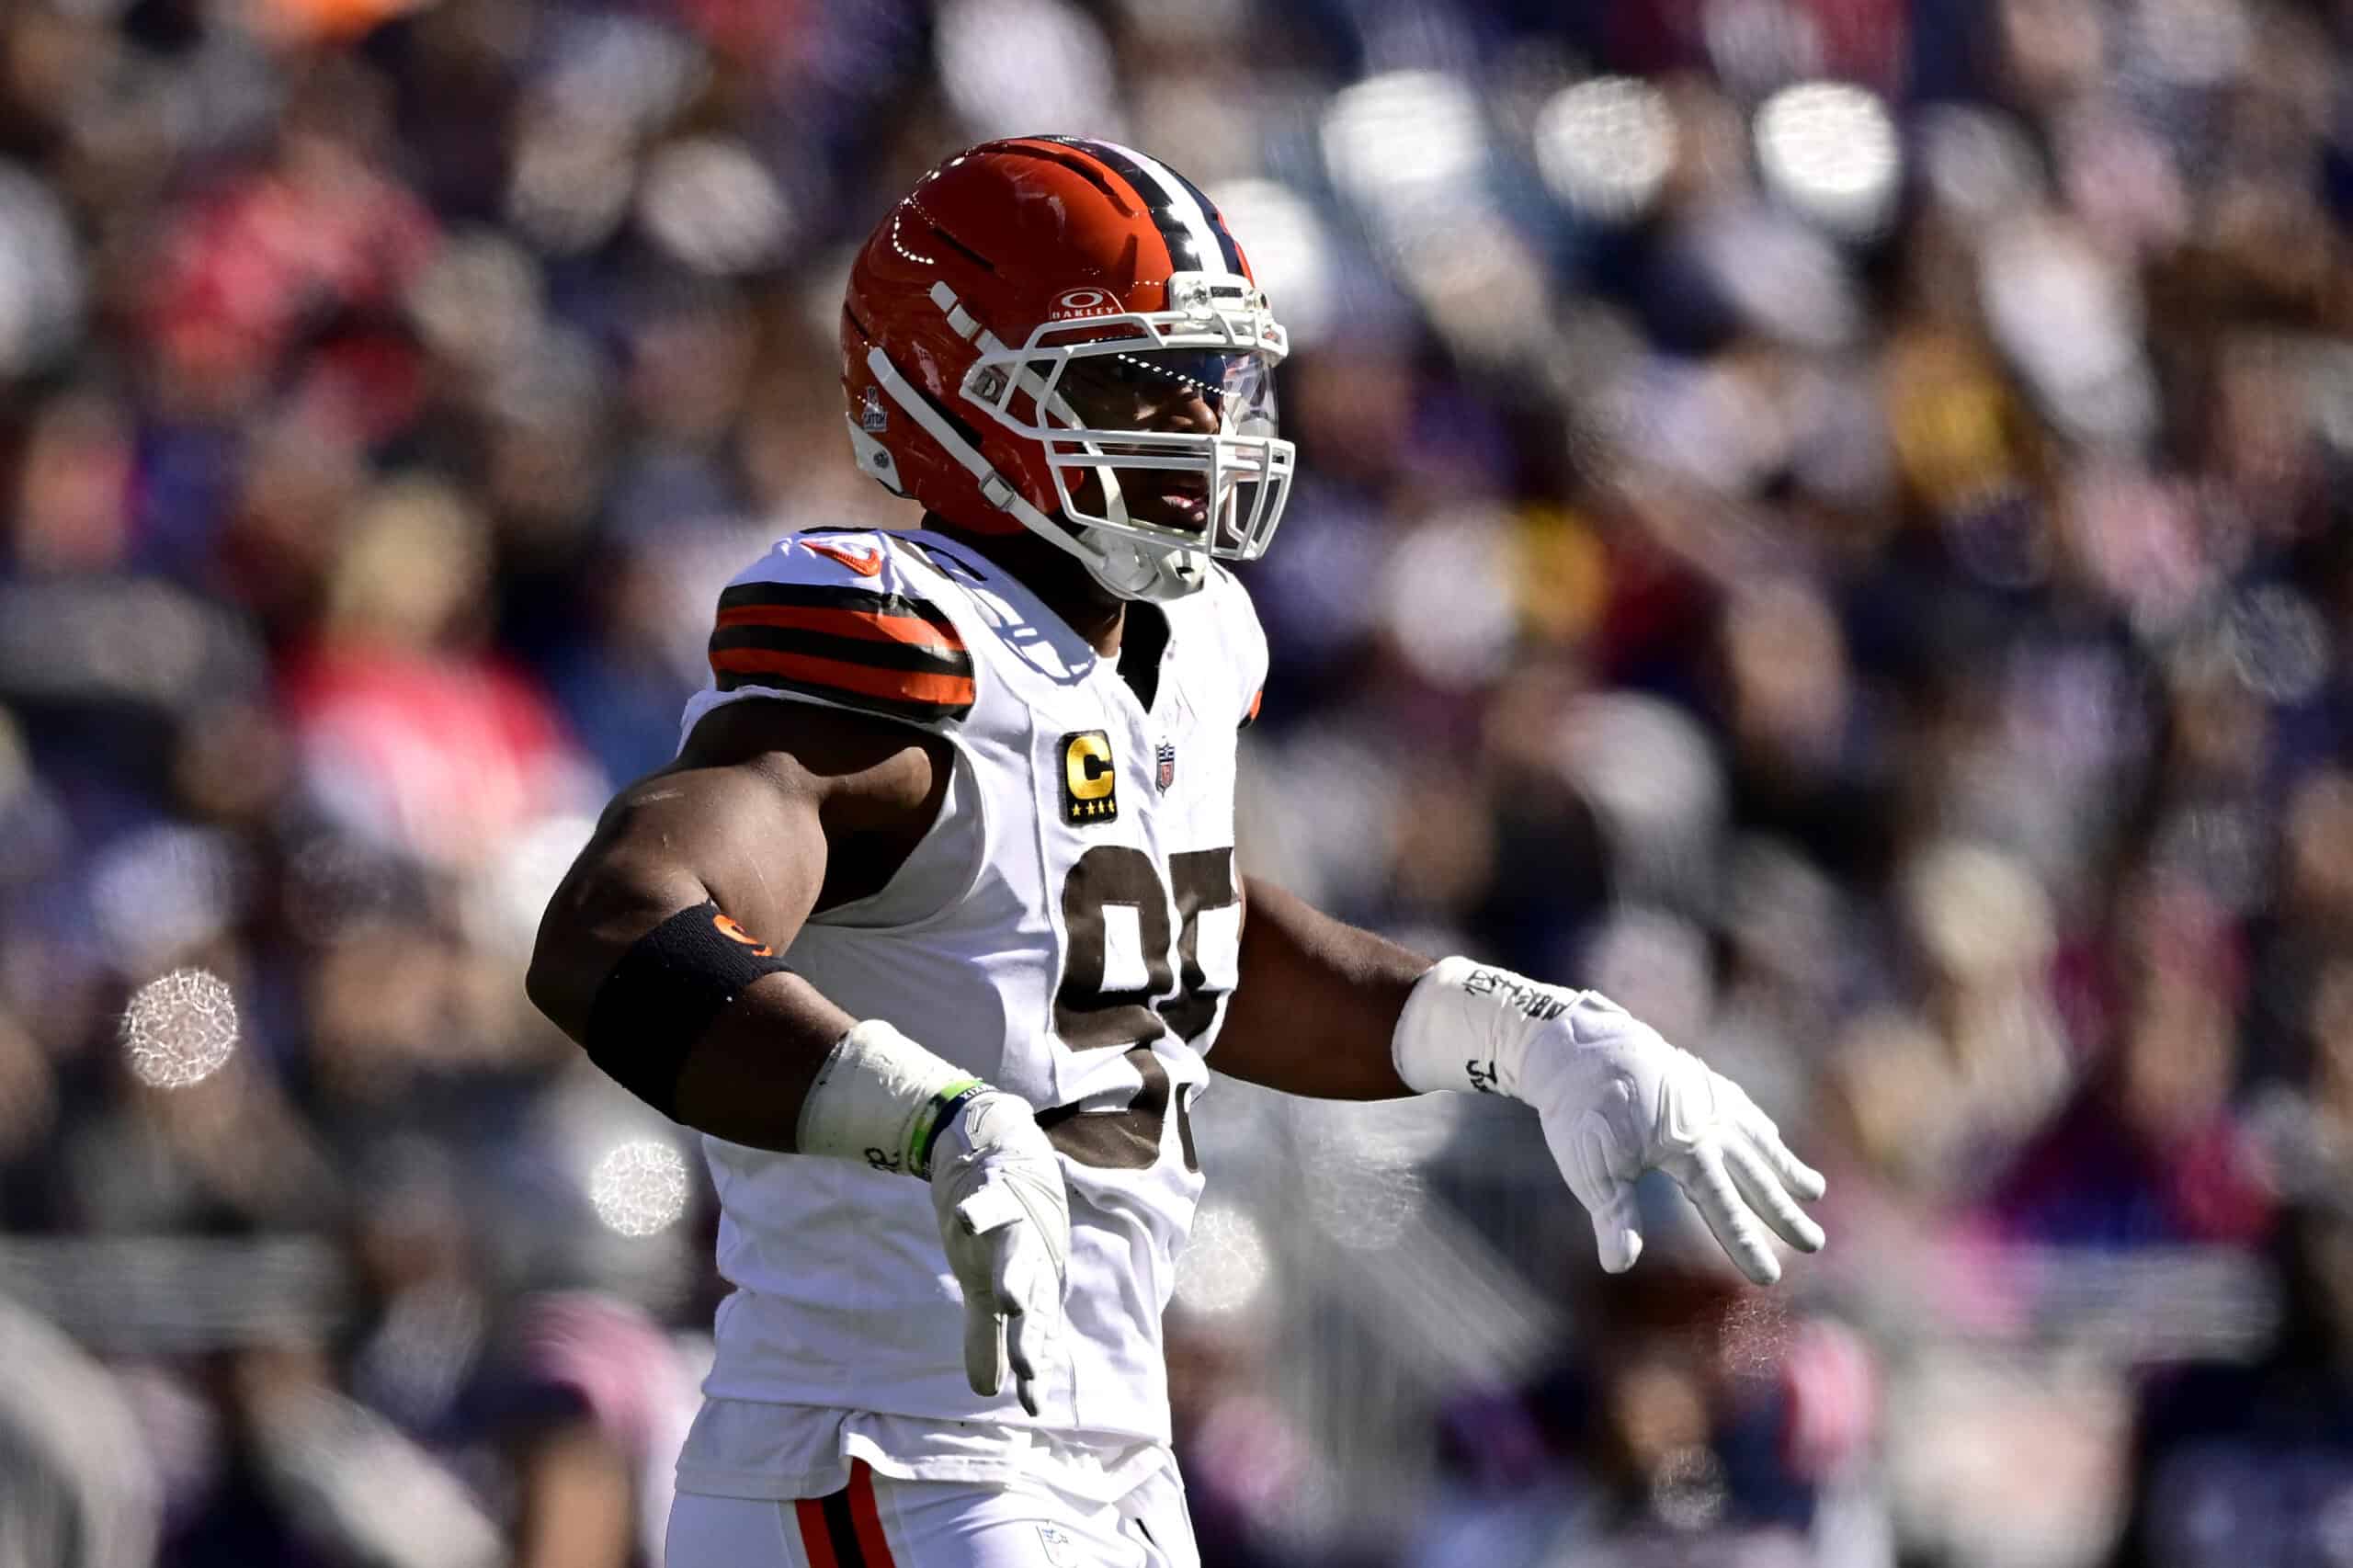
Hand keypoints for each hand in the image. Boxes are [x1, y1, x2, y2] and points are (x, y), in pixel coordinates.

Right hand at [927, 1090, 1070, 1414]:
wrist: (997, 1151)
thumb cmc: (999, 1230)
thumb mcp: (989, 1288)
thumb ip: (986, 1338)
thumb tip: (985, 1392)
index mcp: (1029, 1285)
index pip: (1033, 1333)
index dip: (1033, 1366)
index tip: (1034, 1408)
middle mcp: (1028, 1260)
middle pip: (1030, 1303)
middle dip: (1029, 1336)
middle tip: (1029, 1369)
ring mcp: (1011, 1226)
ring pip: (1015, 1255)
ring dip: (1013, 1276)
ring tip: (1010, 1302)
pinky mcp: (991, 1194)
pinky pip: (985, 1203)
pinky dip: (978, 1209)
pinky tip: (968, 1217)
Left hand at [1519, 998, 1825, 1284]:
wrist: (1579, 1045)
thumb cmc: (1580, 1112)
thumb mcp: (1589, 1169)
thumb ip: (1614, 1216)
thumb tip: (1619, 1266)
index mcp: (1686, 1150)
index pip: (1724, 1207)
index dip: (1746, 1244)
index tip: (1769, 1277)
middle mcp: (1709, 1124)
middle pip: (1757, 1178)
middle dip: (1785, 1214)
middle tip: (1815, 1243)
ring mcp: (1709, 1099)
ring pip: (1759, 1141)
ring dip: (1787, 1168)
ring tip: (1815, 1191)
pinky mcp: (1700, 1081)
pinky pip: (1743, 1111)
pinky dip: (1762, 1132)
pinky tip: (1772, 1141)